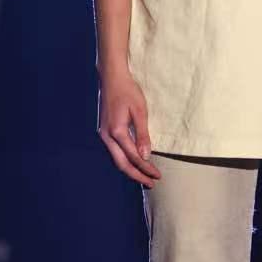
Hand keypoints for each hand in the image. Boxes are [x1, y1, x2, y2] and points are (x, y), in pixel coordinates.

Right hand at [97, 69, 157, 184]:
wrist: (112, 78)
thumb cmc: (128, 91)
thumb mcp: (140, 111)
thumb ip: (142, 134)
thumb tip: (146, 155)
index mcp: (116, 132)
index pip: (133, 157)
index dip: (146, 168)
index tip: (157, 176)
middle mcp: (107, 136)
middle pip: (122, 164)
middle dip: (137, 175)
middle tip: (151, 183)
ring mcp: (104, 134)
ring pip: (117, 159)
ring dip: (131, 170)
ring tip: (144, 177)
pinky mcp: (105, 132)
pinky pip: (115, 152)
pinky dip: (125, 161)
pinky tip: (134, 163)